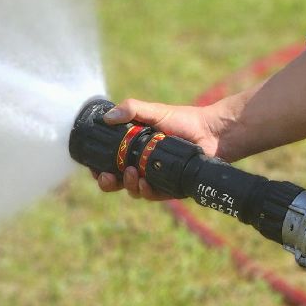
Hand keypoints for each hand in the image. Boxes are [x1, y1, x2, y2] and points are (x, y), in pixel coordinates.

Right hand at [93, 98, 227, 201]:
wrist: (213, 131)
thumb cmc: (184, 120)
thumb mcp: (155, 111)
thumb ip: (132, 110)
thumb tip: (108, 117)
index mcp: (135, 148)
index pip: (110, 161)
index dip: (99, 166)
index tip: (93, 167)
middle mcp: (143, 165)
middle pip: (117, 181)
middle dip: (107, 183)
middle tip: (106, 177)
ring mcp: (156, 177)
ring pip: (133, 190)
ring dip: (127, 185)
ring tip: (130, 173)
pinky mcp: (170, 187)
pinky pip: (153, 195)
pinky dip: (146, 191)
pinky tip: (144, 183)